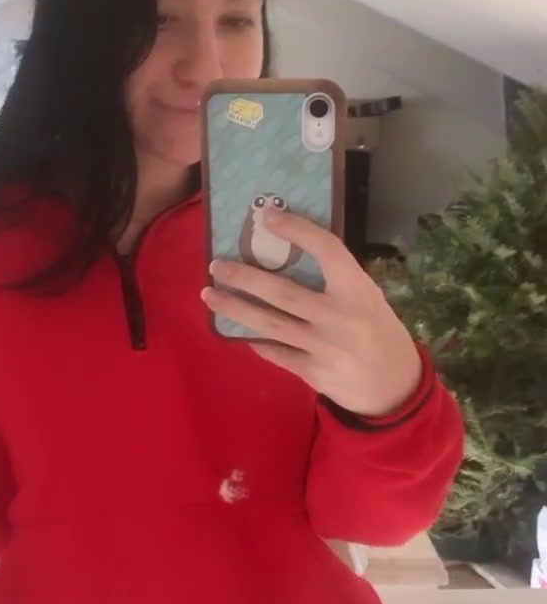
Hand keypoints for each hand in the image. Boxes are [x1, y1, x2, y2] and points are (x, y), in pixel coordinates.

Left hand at [202, 207, 421, 418]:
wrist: (394, 387)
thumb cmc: (379, 332)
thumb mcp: (368, 299)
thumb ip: (337, 281)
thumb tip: (289, 254)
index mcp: (357, 290)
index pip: (325, 249)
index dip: (296, 229)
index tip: (267, 216)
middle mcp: (338, 316)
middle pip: (281, 292)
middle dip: (244, 277)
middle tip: (216, 265)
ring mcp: (323, 346)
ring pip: (269, 323)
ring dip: (235, 308)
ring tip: (210, 296)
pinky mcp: (312, 372)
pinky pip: (275, 352)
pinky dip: (256, 340)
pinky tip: (237, 330)